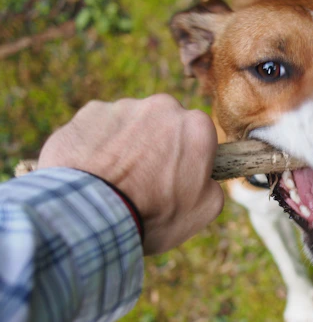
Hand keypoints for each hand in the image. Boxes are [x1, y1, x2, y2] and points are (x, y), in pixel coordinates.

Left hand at [38, 94, 224, 253]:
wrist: (94, 214)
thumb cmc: (154, 213)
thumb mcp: (204, 210)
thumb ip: (212, 184)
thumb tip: (205, 178)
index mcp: (197, 127)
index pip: (201, 136)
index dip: (191, 159)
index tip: (179, 178)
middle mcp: (164, 107)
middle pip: (167, 124)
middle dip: (160, 145)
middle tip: (147, 180)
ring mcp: (125, 107)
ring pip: (133, 124)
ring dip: (128, 145)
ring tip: (116, 180)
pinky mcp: (91, 111)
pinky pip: (101, 126)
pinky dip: (99, 145)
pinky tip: (94, 171)